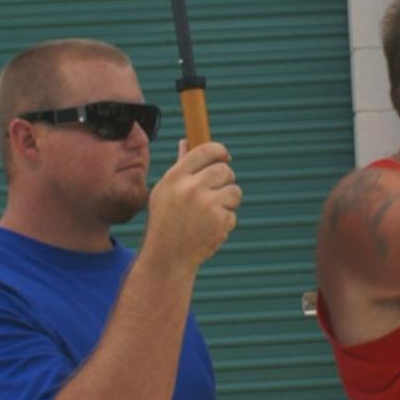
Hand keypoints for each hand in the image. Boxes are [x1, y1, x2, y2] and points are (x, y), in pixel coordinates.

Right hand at [142, 140, 242, 274]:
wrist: (168, 257)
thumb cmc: (165, 221)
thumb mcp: (165, 191)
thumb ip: (180, 166)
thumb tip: (187, 141)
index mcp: (175, 177)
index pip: (207, 150)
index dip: (220, 151)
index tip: (224, 156)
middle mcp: (191, 188)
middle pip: (225, 170)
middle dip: (225, 180)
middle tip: (216, 192)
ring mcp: (207, 205)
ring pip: (234, 191)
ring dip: (228, 201)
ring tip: (210, 213)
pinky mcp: (220, 221)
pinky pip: (233, 213)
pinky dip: (225, 221)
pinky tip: (209, 229)